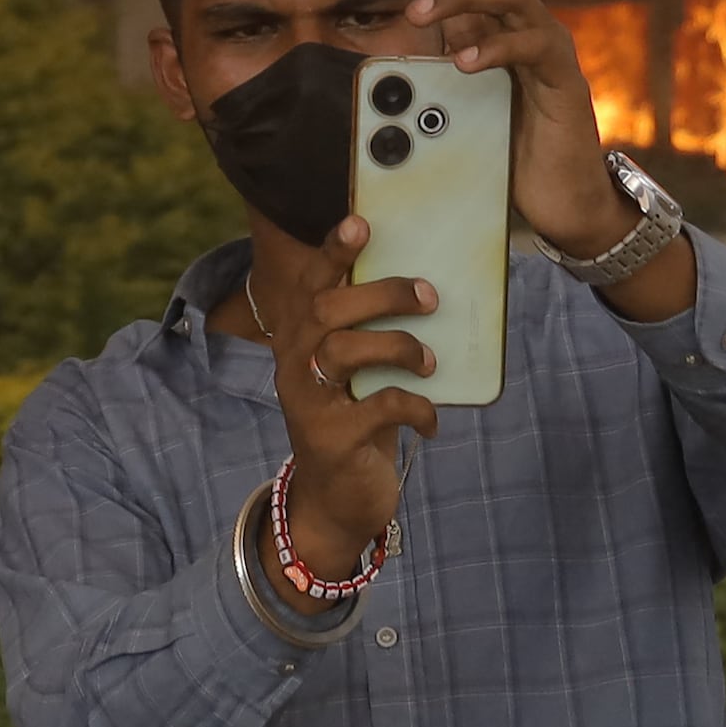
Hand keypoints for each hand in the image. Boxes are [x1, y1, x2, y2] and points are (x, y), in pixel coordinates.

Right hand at [254, 212, 440, 582]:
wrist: (335, 503)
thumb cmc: (354, 423)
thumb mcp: (356, 378)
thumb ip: (370, 337)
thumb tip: (427, 290)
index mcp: (299, 341)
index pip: (310, 285)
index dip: (332, 252)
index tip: (360, 223)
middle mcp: (294, 366)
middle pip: (328, 310)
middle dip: (382, 294)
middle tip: (428, 295)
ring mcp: (309, 403)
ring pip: (345, 351)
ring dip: (399, 346)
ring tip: (430, 361)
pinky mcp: (333, 439)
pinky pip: (378, 407)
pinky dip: (415, 407)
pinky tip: (430, 420)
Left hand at [365, 0, 631, 251]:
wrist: (564, 199)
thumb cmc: (509, 150)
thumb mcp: (456, 107)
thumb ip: (431, 78)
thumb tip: (380, 73)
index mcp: (493, 27)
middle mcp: (522, 26)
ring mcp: (548, 47)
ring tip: (417, 15)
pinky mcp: (566, 78)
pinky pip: (536, 46)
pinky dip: (497, 47)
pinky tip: (464, 61)